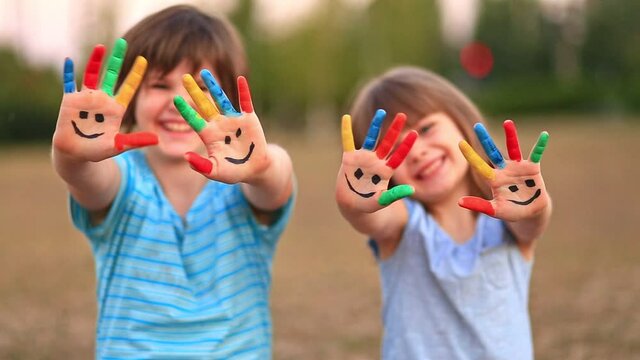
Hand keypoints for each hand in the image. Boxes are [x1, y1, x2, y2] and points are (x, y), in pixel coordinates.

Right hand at [52, 38, 157, 161]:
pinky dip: (68, 72)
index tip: (143, 59)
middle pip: (111, 75)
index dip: (135, 74)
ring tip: (102, 46)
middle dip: (117, 60)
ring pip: (91, 74)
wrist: (75, 155)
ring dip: (95, 61)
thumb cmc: (97, 151)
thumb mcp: (118, 146)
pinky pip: (69, 83)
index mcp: (115, 109)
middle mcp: (102, 99)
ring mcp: (86, 98)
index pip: (128, 87)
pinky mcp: (70, 101)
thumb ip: (135, 141)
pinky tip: (69, 60)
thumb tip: (157, 140)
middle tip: (123, 42)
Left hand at [173, 70, 269, 183]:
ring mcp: (233, 119)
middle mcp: (218, 124)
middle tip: (184, 77)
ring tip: (205, 73)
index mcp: (209, 135)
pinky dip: (244, 91)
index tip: (175, 99)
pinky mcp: (249, 118)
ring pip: (221, 99)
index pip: (194, 120)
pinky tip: (241, 80)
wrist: (254, 168)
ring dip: (214, 86)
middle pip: (203, 104)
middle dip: (194, 91)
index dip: (185, 110)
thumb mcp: (216, 171)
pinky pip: (245, 102)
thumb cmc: (233, 171)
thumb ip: (201, 166)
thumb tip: (185, 157)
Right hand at [336, 110, 417, 212]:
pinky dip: (346, 130)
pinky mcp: (349, 159)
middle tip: (402, 115)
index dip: (406, 145)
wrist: (352, 206)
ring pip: (370, 138)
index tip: (415, 133)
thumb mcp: (382, 201)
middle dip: (394, 129)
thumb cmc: (369, 205)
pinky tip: (346, 117)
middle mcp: (376, 161)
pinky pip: (347, 141)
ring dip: (376, 125)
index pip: (398, 155)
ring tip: (382, 112)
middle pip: (387, 142)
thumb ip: (394, 195)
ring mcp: (363, 158)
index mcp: (385, 171)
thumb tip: (411, 189)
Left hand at [458, 120, 549, 220]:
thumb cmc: (511, 210)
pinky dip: (540, 145)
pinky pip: (536, 154)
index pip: (479, 166)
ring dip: (511, 136)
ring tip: (507, 123)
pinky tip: (544, 135)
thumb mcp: (495, 210)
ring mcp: (518, 167)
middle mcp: (504, 169)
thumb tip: (459, 202)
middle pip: (493, 151)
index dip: (471, 155)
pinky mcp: (533, 168)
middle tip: (477, 126)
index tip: (460, 143)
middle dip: (485, 139)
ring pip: (513, 148)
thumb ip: (479, 205)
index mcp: (494, 179)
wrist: (531, 212)